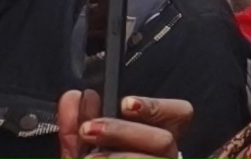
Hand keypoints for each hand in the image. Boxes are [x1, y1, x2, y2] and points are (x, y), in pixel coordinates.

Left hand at [58, 92, 189, 158]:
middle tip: (89, 130)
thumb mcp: (81, 153)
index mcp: (152, 144)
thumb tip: (73, 98)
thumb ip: (75, 128)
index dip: (157, 106)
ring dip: (120, 157)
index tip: (125, 104)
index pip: (178, 115)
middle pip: (164, 139)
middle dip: (124, 131)